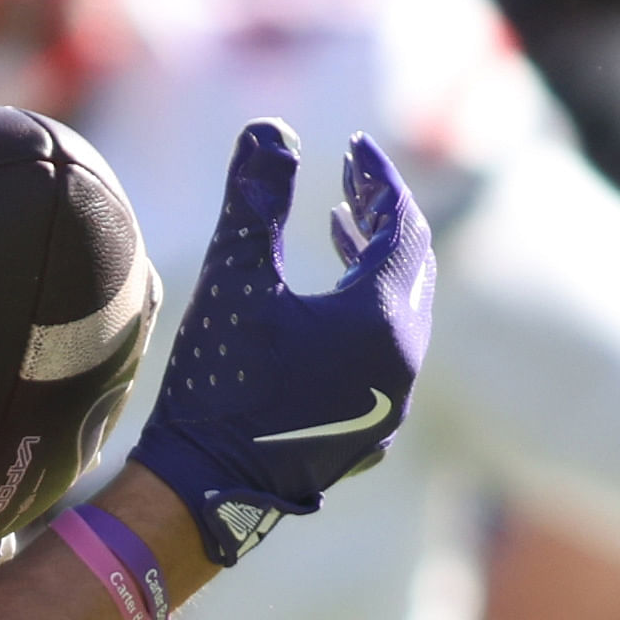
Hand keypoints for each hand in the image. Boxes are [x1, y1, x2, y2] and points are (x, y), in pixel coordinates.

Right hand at [127, 125, 431, 567]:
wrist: (205, 490)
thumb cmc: (219, 384)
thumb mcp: (233, 280)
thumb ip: (256, 200)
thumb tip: (270, 129)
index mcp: (382, 318)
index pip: (402, 225)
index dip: (379, 179)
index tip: (353, 146)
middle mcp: (404, 360)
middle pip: (414, 266)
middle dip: (383, 217)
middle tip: (348, 180)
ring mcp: (391, 402)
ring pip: (403, 313)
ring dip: (373, 265)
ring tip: (336, 228)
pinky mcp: (369, 431)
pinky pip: (388, 355)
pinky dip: (367, 315)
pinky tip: (329, 309)